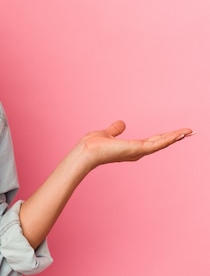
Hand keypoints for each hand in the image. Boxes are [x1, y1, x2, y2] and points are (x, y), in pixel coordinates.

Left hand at [78, 120, 193, 169]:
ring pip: (161, 143)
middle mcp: (137, 152)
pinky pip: (156, 144)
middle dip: (174, 137)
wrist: (86, 152)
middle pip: (160, 142)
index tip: (176, 133)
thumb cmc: (92, 145)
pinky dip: (168, 139)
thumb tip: (122, 123)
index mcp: (131, 148)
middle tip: (189, 132)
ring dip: (175, 137)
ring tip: (188, 132)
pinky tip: (177, 135)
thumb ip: (115, 129)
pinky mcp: (137, 150)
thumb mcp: (107, 133)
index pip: (152, 141)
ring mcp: (138, 151)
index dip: (164, 137)